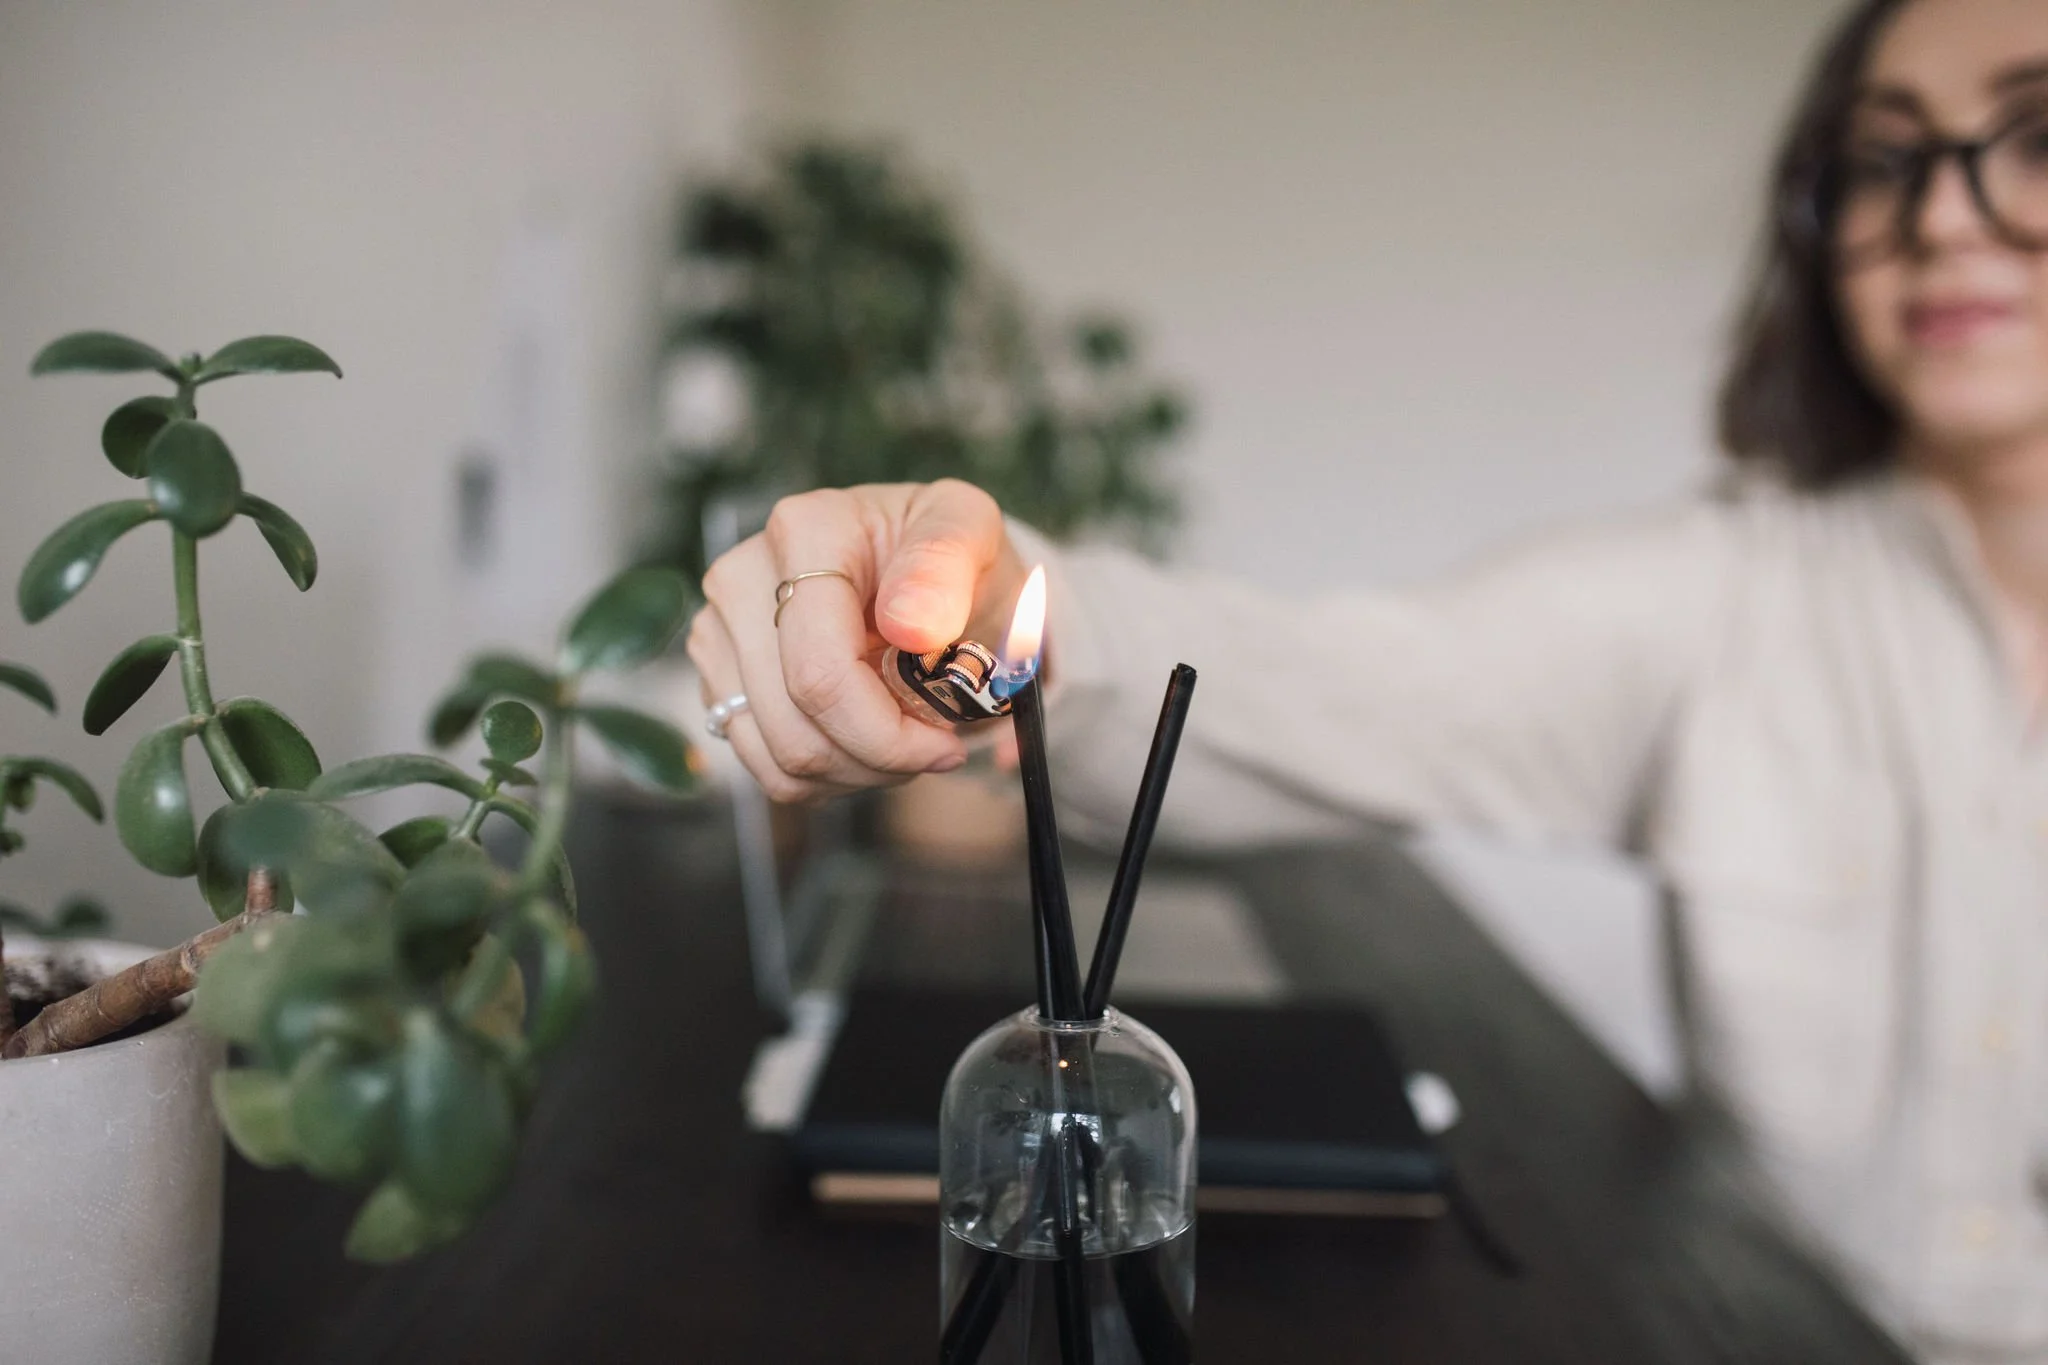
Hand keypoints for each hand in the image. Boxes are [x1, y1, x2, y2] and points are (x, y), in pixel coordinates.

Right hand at [689, 480, 1030, 802]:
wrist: (922, 570)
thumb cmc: (946, 557)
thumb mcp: (971, 533)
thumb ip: (945, 566)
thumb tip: (910, 625)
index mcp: (805, 533)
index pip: (822, 673)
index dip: (887, 734)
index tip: (946, 742)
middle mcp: (742, 580)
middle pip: (796, 725)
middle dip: (879, 758)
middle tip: (935, 743)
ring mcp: (719, 633)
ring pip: (780, 756)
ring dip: (858, 770)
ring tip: (905, 739)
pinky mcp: (719, 679)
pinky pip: (766, 767)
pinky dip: (827, 775)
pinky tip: (867, 743)